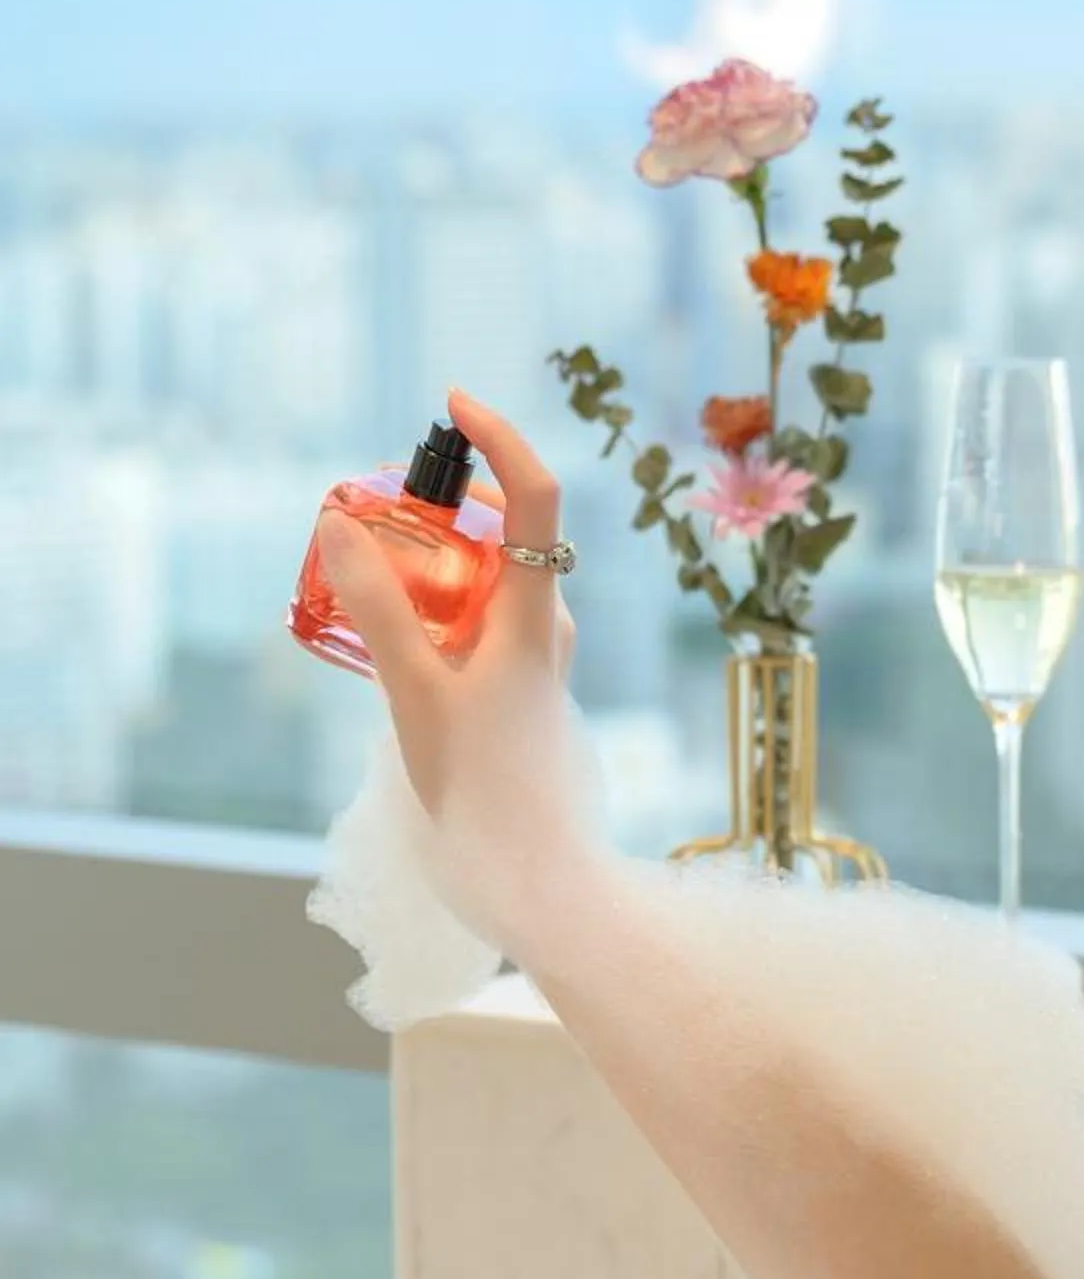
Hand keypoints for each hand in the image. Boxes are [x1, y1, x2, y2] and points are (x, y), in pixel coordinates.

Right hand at [314, 385, 577, 827]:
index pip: (536, 496)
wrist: (535, 875)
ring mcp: (536, 660)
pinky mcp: (520, 691)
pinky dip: (436, 606)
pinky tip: (389, 636)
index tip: (453, 403)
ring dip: (433, 558)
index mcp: (533, 613)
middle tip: (372, 501)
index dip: (501, 437)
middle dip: (441, 503)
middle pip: (501, 532)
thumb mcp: (414, 690)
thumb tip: (341, 522)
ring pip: (485, 580)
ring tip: (365, 567)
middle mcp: (546, 625)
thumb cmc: (483, 787)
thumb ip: (378, 606)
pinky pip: (477, 623)